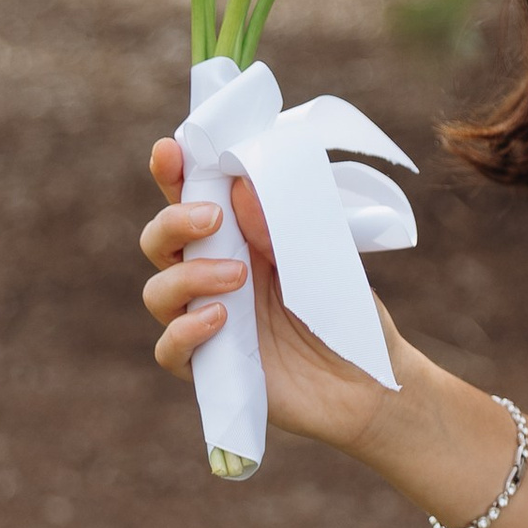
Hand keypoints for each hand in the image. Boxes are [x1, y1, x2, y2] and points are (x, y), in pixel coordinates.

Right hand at [139, 136, 401, 455]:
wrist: (370, 377)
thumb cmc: (345, 307)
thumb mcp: (323, 253)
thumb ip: (283, 222)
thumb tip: (241, 187)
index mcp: (237, 238)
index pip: (191, 198)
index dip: (172, 172)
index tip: (170, 150)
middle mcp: (212, 276)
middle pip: (158, 241)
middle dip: (174, 220)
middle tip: (214, 216)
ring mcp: (206, 321)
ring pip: (158, 292)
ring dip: (188, 275)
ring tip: (238, 274)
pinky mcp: (209, 369)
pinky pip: (168, 349)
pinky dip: (184, 331)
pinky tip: (220, 319)